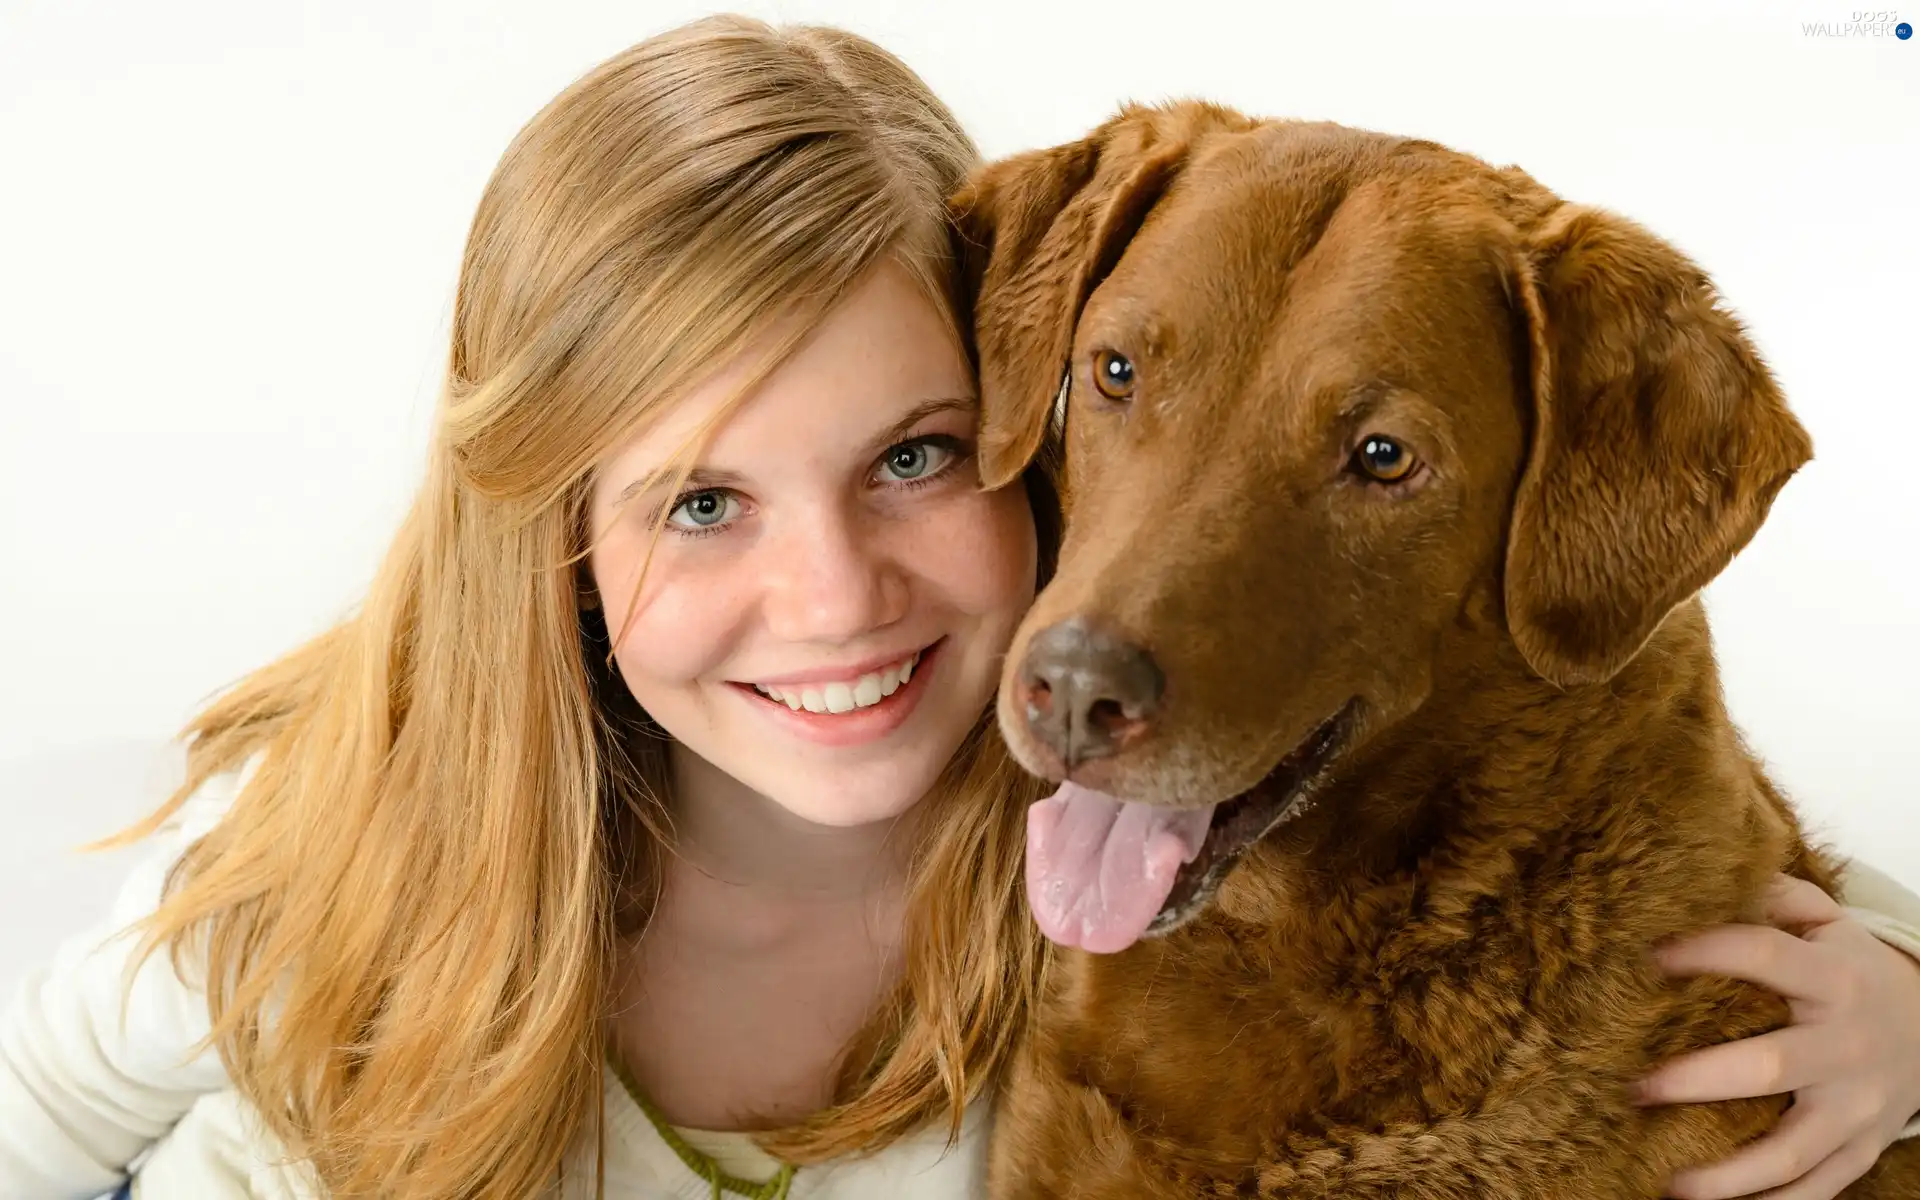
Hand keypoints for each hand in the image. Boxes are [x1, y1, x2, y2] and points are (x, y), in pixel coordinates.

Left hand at [1635, 874, 1919, 1199]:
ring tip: (1669, 1185)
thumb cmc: (1855, 973)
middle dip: (1700, 1080)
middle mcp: (1846, 1046)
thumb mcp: (1829, 925)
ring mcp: (1857, 1106)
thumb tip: (1711, 868)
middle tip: (1634, 1085)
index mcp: (1833, 980)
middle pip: (1772, 1067)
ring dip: (1730, 1175)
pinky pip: (1818, 1189)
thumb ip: (1776, 896)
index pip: (1764, 957)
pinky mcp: (1861, 1147)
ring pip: (1794, 1151)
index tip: (1648, 956)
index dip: (1707, 952)